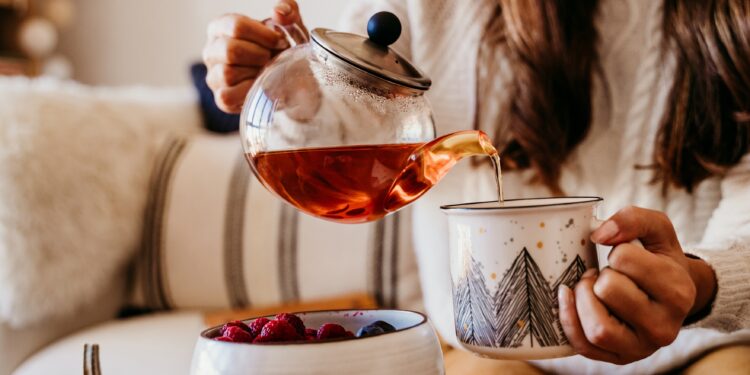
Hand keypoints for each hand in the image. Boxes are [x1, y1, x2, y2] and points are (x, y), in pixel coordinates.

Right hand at [202, 0, 306, 112]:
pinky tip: (260, 85)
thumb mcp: (288, 26)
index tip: (280, 41)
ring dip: (255, 73)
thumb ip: (288, 10)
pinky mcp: (221, 98)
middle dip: (260, 55)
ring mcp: (214, 76)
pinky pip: (228, 96)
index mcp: (220, 28)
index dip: (263, 34)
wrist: (288, 79)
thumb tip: (279, 12)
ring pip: (228, 73)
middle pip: (230, 50)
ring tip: (267, 71)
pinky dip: (248, 91)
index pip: (235, 26)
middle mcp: (211, 51)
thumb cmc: (282, 49)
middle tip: (273, 58)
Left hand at [558, 206, 716, 363]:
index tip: (625, 257)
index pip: (624, 259)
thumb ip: (634, 219)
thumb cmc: (659, 260)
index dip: (617, 252)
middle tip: (605, 273)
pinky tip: (569, 299)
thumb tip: (599, 233)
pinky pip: (584, 346)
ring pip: (597, 328)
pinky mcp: (619, 358)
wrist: (671, 297)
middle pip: (609, 290)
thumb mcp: (657, 230)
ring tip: (591, 288)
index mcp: (679, 291)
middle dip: (599, 275)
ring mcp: (642, 348)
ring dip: (583, 299)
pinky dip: (569, 320)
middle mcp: (665, 327)